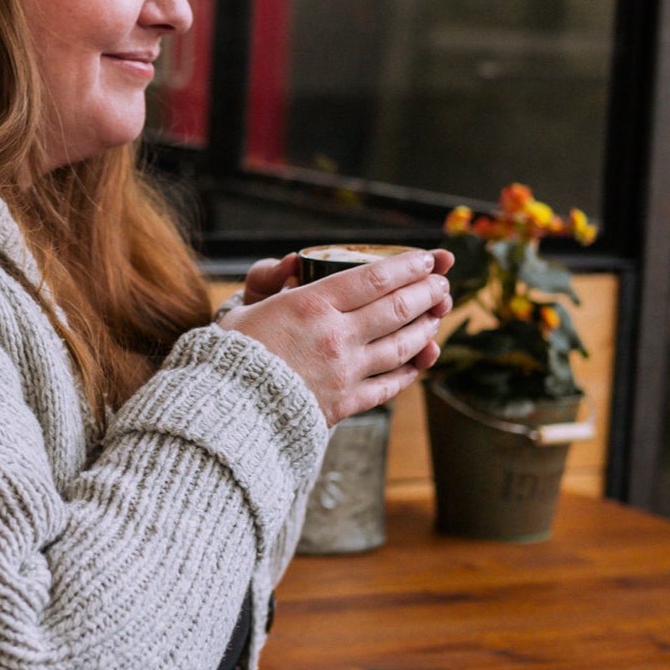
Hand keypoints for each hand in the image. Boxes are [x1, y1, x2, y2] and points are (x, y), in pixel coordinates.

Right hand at [218, 249, 453, 426]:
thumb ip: (274, 286)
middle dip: (427, 292)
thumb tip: (290, 266)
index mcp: (312, 304)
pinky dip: (410, 369)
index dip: (408, 266)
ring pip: (402, 345)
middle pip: (397, 307)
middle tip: (442, 283)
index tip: (427, 259)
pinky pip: (390, 384)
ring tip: (437, 315)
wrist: (227, 411)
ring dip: (426, 327)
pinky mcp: (346, 403)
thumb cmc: (231, 355)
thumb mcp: (247, 308)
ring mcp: (346, 371)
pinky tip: (421, 359)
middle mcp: (337, 335)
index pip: (374, 277)